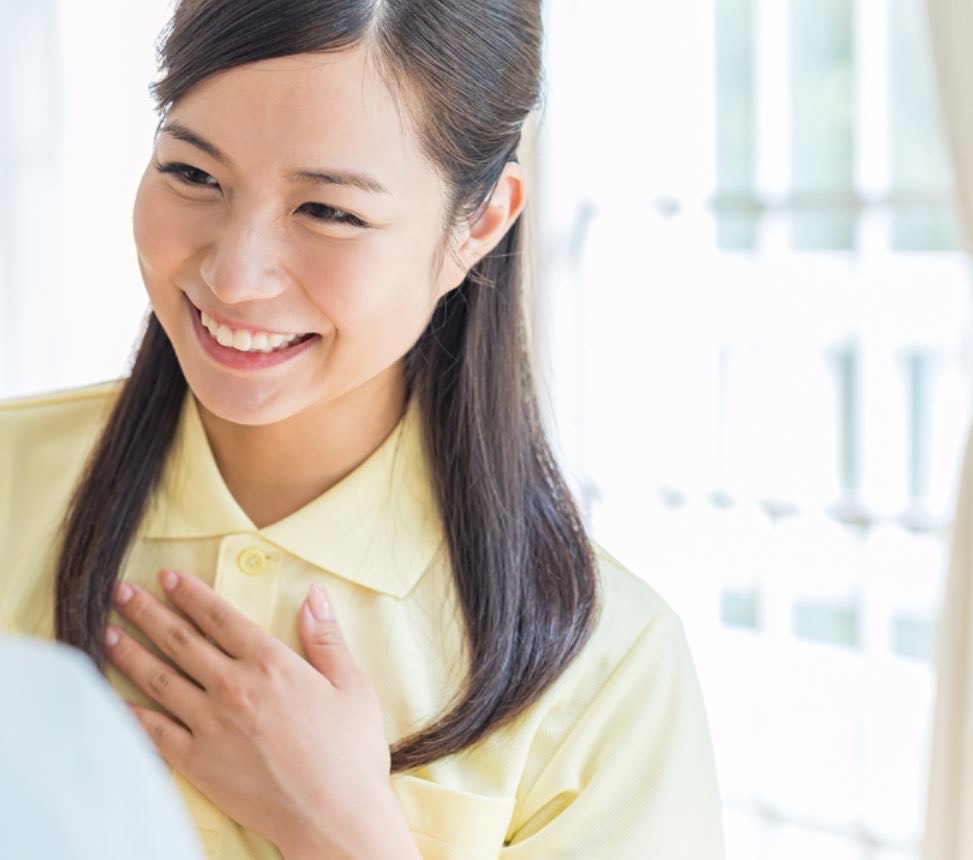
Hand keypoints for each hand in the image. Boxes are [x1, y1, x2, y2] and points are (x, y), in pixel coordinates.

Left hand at [103, 569, 401, 855]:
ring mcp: (210, 726)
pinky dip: (127, 712)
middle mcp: (233, 688)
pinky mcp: (197, 762)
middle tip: (122, 592)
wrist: (333, 817)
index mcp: (271, 664)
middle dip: (148, 611)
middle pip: (180, 641)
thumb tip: (313, 594)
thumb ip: (327, 637)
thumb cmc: (350, 751)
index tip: (168, 578)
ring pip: (159, 679)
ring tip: (106, 631)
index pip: (220, 618)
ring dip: (129, 652)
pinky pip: (152, 731)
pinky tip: (110, 697)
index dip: (191, 594)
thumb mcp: (352, 685)